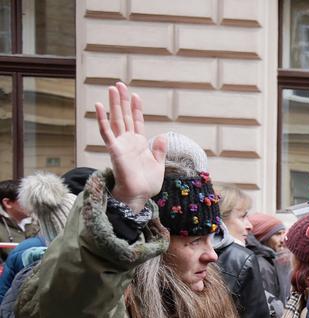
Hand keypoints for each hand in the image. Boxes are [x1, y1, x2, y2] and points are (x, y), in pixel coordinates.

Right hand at [94, 81, 166, 211]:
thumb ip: (159, 150)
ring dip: (113, 104)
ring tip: (112, 88)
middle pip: (124, 116)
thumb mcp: (158, 164)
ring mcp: (120, 144)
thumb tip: (161, 135)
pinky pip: (106, 132)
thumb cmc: (146, 183)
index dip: (136, 108)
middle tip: (119, 84)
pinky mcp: (114, 150)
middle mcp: (128, 141)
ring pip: (115, 120)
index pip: (136, 121)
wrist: (139, 195)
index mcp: (139, 144)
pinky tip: (99, 105)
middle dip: (122, 100)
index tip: (135, 95)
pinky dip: (102, 119)